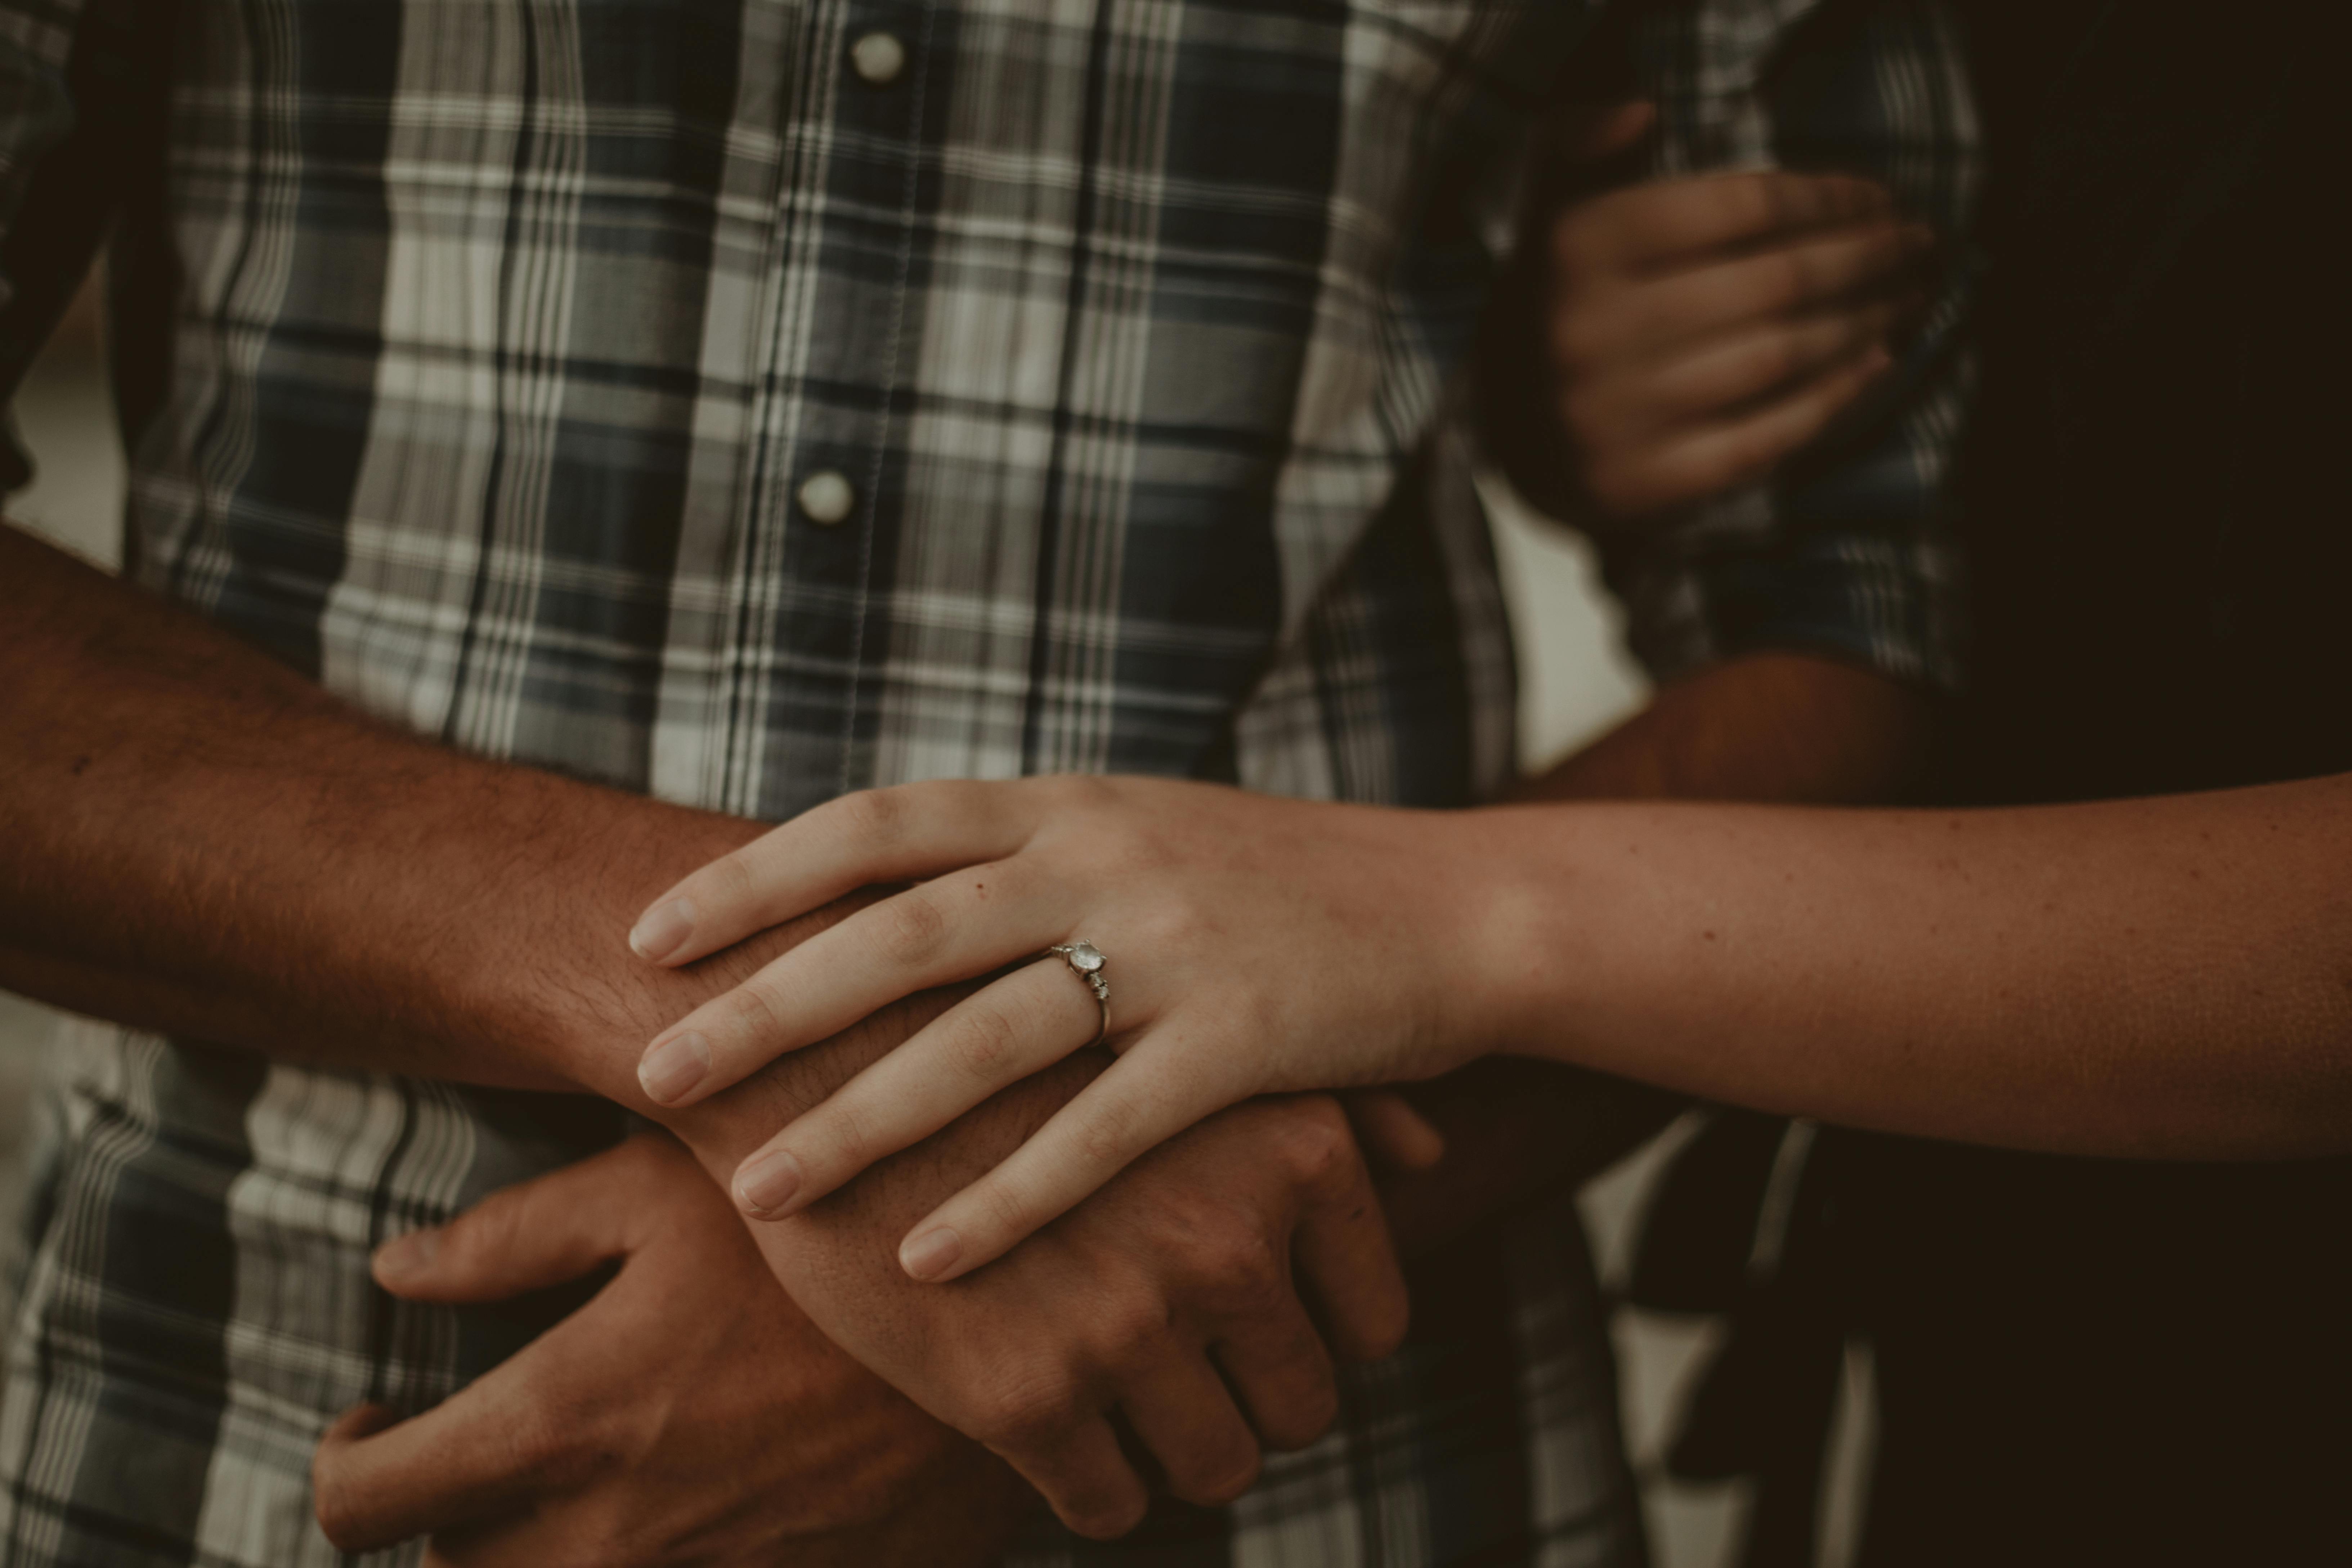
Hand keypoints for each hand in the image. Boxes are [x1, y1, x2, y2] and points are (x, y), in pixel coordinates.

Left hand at [311, 1134, 1031, 1566]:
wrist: (1012, 1308)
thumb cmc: (828, 1222)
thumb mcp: (664, 1190)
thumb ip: (515, 1236)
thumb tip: (393, 1269)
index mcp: (564, 1420)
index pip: (362, 1505)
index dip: (342, 1466)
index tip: (366, 1425)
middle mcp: (614, 1530)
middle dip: (440, 1525)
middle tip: (469, 1457)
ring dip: (528, 1554)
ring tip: (560, 1481)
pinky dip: (644, 1565)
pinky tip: (673, 1504)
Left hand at [628, 775, 1494, 1279]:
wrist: (1454, 906)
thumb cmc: (1278, 882)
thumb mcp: (1140, 829)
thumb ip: (1023, 851)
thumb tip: (881, 887)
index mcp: (1069, 804)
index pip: (881, 825)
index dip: (758, 877)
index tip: (657, 937)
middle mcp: (1107, 858)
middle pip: (903, 931)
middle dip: (769, 1005)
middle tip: (654, 1071)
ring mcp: (1177, 946)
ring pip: (989, 1037)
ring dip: (865, 1117)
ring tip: (762, 1191)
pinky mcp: (1246, 1039)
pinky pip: (1105, 1131)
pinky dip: (1012, 1198)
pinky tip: (931, 1263)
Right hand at [731, 1084, 1409, 1538]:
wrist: (830, 1055)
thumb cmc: (1026, 1039)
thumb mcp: (1192, 1036)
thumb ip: (1329, 1099)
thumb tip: (1432, 1156)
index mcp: (1288, 1152)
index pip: (1374, 1319)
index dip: (1318, 1334)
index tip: (1256, 1324)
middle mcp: (1227, 1240)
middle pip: (1303, 1406)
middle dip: (1252, 1403)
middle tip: (1186, 1373)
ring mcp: (1127, 1323)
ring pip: (1216, 1467)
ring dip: (1176, 1451)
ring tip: (1120, 1400)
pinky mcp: (1025, 1394)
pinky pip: (1110, 1504)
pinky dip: (1093, 1483)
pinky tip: (1056, 1426)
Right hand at [1538, 124, 1930, 516]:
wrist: (1503, 439)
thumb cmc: (1555, 305)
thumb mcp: (1551, 211)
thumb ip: (1579, 145)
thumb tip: (1639, 110)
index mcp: (1578, 248)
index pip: (1739, 207)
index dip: (1826, 197)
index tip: (1880, 197)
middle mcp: (1591, 331)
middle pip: (1774, 282)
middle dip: (1864, 258)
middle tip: (1917, 245)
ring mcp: (1616, 416)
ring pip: (1779, 356)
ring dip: (1863, 323)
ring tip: (1907, 297)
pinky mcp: (1640, 485)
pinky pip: (1763, 438)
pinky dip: (1831, 400)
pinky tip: (1875, 365)